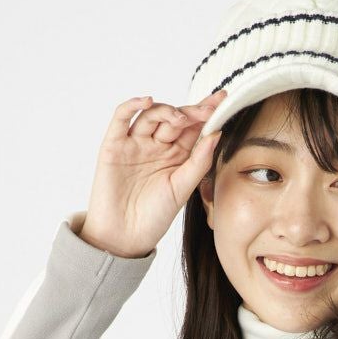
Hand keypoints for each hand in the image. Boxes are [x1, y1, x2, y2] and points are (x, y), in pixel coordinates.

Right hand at [82, 89, 228, 258]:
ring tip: (180, 119)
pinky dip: (132, 105)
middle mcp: (157, 145)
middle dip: (192, 111)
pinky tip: (147, 101)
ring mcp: (135, 143)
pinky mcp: (114, 144)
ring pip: (151, 115)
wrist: (123, 237)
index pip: (193, 128)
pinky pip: (122, 118)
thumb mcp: (182, 189)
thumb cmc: (153, 217)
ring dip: (167, 111)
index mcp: (176, 156)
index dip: (206, 114)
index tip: (223, 101)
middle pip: (174, 118)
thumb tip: (216, 134)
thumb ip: (199, 162)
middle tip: (207, 109)